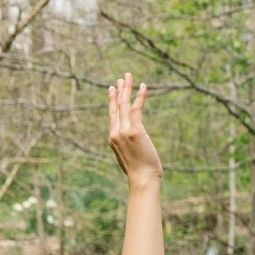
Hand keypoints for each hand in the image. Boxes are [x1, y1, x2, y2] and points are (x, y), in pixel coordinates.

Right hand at [108, 74, 162, 188]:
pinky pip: (136, 108)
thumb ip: (129, 145)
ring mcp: (124, 131)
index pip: (112, 115)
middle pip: (116, 107)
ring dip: (127, 88)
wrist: (142, 179)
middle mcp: (116, 132)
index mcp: (113, 138)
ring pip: (124, 104)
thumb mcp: (130, 156)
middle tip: (121, 78)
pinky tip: (143, 86)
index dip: (112, 101)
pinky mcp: (135, 130)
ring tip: (128, 76)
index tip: (112, 89)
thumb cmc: (139, 172)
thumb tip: (134, 142)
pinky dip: (140, 96)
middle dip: (119, 91)